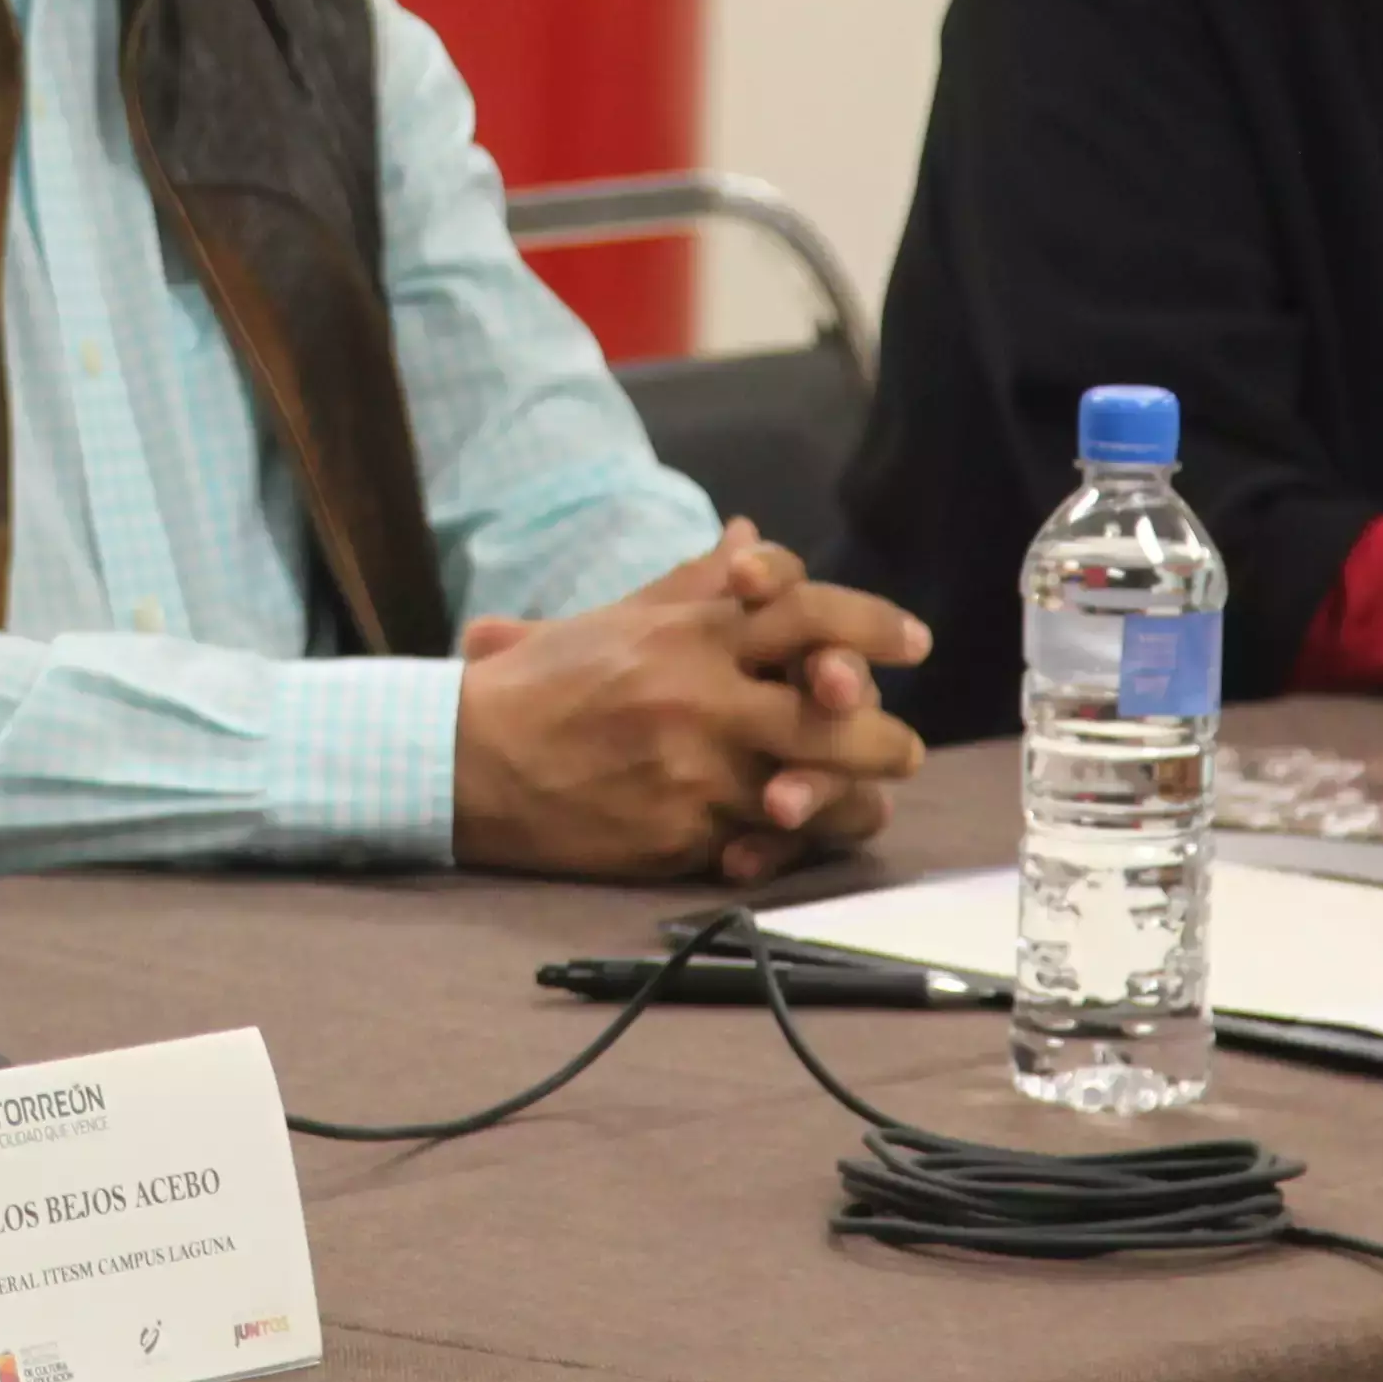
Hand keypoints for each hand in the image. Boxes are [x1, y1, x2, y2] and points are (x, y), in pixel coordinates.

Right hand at [450, 524, 929, 887]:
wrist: (468, 763)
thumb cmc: (544, 683)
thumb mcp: (618, 617)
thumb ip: (693, 582)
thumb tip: (750, 535)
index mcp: (689, 633)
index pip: (808, 612)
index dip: (873, 623)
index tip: (914, 641)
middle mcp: (702, 697)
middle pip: (835, 710)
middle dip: (883, 734)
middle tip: (902, 746)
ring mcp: (695, 770)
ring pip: (816, 789)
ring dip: (851, 798)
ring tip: (863, 800)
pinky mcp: (682, 835)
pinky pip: (765, 846)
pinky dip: (786, 845)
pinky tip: (789, 838)